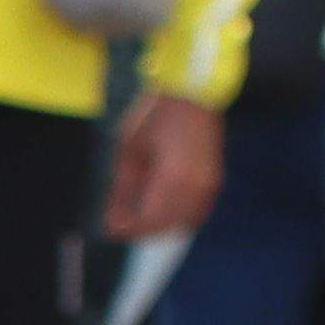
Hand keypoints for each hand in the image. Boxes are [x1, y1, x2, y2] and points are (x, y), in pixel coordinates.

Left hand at [103, 87, 221, 244]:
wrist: (192, 94)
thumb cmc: (154, 117)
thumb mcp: (129, 151)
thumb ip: (121, 190)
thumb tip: (112, 222)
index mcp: (172, 177)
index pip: (149, 220)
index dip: (128, 230)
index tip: (110, 230)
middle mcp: (196, 185)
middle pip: (166, 226)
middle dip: (142, 230)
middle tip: (121, 224)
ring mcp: (210, 185)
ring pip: (183, 224)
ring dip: (160, 226)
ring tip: (137, 215)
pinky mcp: (215, 182)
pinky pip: (197, 214)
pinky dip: (178, 218)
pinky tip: (161, 210)